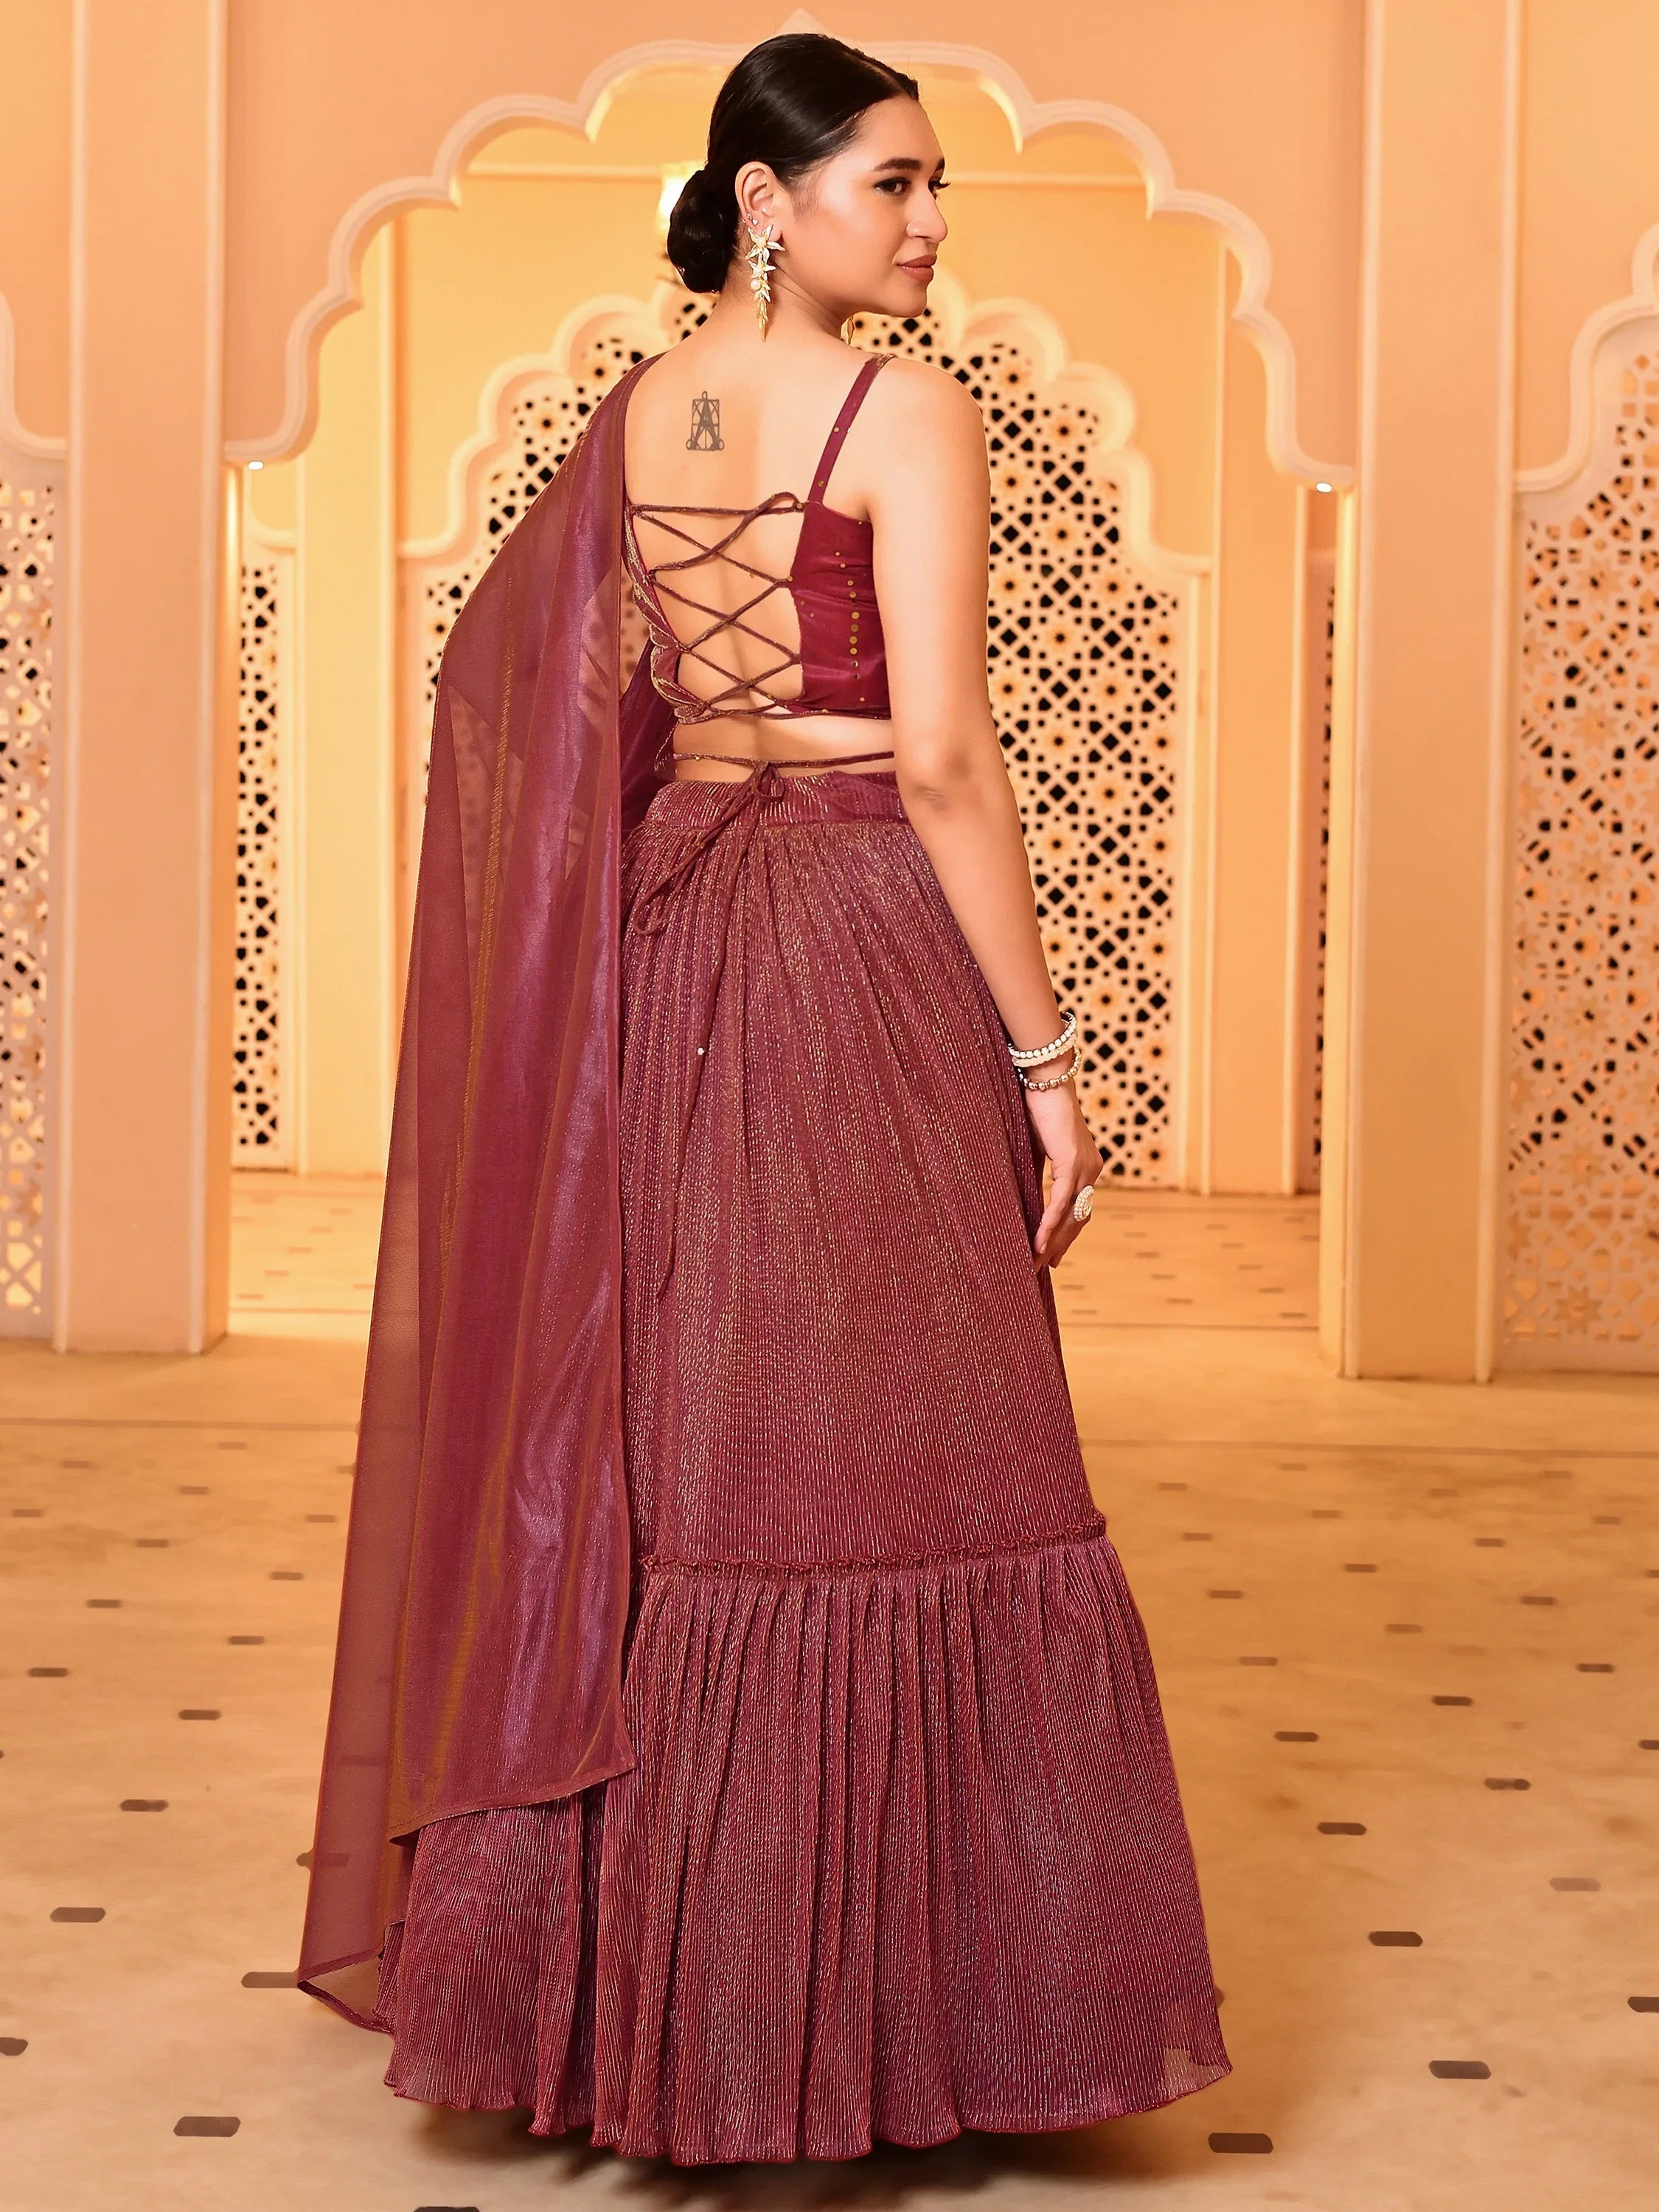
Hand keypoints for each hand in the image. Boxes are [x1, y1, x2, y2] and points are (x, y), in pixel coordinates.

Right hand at [1023, 1076, 1101, 1269]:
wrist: (1044, 1080)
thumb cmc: (1036, 1108)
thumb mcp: (1034, 1149)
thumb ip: (1036, 1174)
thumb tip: (1026, 1199)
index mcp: (1085, 1166)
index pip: (1078, 1209)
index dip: (1066, 1234)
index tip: (1053, 1254)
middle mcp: (1091, 1169)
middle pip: (1078, 1218)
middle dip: (1060, 1245)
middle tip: (1044, 1267)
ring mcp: (1085, 1167)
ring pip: (1071, 1215)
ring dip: (1054, 1242)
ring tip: (1037, 1262)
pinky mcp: (1072, 1162)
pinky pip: (1060, 1202)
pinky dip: (1049, 1225)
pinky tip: (1039, 1243)